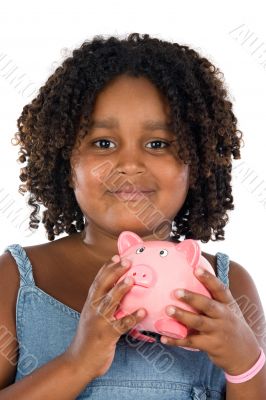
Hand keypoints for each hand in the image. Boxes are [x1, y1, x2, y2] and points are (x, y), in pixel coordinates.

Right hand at [65, 255, 145, 379]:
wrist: (79, 362)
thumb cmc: (89, 338)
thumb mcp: (92, 317)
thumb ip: (101, 304)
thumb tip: (117, 291)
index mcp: (90, 303)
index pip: (98, 281)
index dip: (106, 268)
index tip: (116, 256)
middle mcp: (92, 309)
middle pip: (103, 286)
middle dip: (114, 272)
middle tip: (127, 261)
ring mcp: (99, 322)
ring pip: (110, 302)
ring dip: (121, 290)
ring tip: (132, 279)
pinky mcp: (107, 336)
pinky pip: (121, 325)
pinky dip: (133, 317)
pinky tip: (143, 311)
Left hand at [161, 267, 260, 374]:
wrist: (244, 353)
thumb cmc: (229, 325)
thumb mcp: (229, 310)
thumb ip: (214, 298)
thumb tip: (191, 277)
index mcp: (227, 304)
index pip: (220, 289)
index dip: (209, 278)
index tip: (197, 269)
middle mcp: (224, 316)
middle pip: (208, 305)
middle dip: (192, 298)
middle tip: (176, 292)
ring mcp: (217, 331)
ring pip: (198, 322)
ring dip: (182, 316)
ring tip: (168, 310)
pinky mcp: (210, 345)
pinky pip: (191, 341)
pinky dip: (176, 340)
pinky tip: (164, 338)